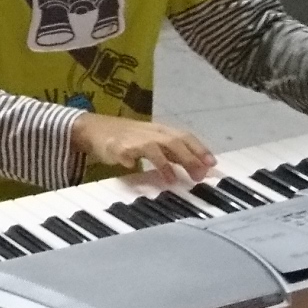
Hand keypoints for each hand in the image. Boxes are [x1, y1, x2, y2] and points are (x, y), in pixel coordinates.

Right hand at [72, 112, 216, 182]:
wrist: (94, 128)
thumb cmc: (129, 137)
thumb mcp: (154, 142)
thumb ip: (174, 155)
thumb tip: (200, 168)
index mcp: (161, 131)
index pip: (185, 136)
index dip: (199, 149)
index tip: (212, 164)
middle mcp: (150, 133)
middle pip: (173, 142)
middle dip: (188, 158)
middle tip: (198, 175)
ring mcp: (133, 139)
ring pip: (152, 147)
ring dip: (163, 163)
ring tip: (171, 180)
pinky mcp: (115, 147)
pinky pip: (123, 152)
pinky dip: (128, 159)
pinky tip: (131, 166)